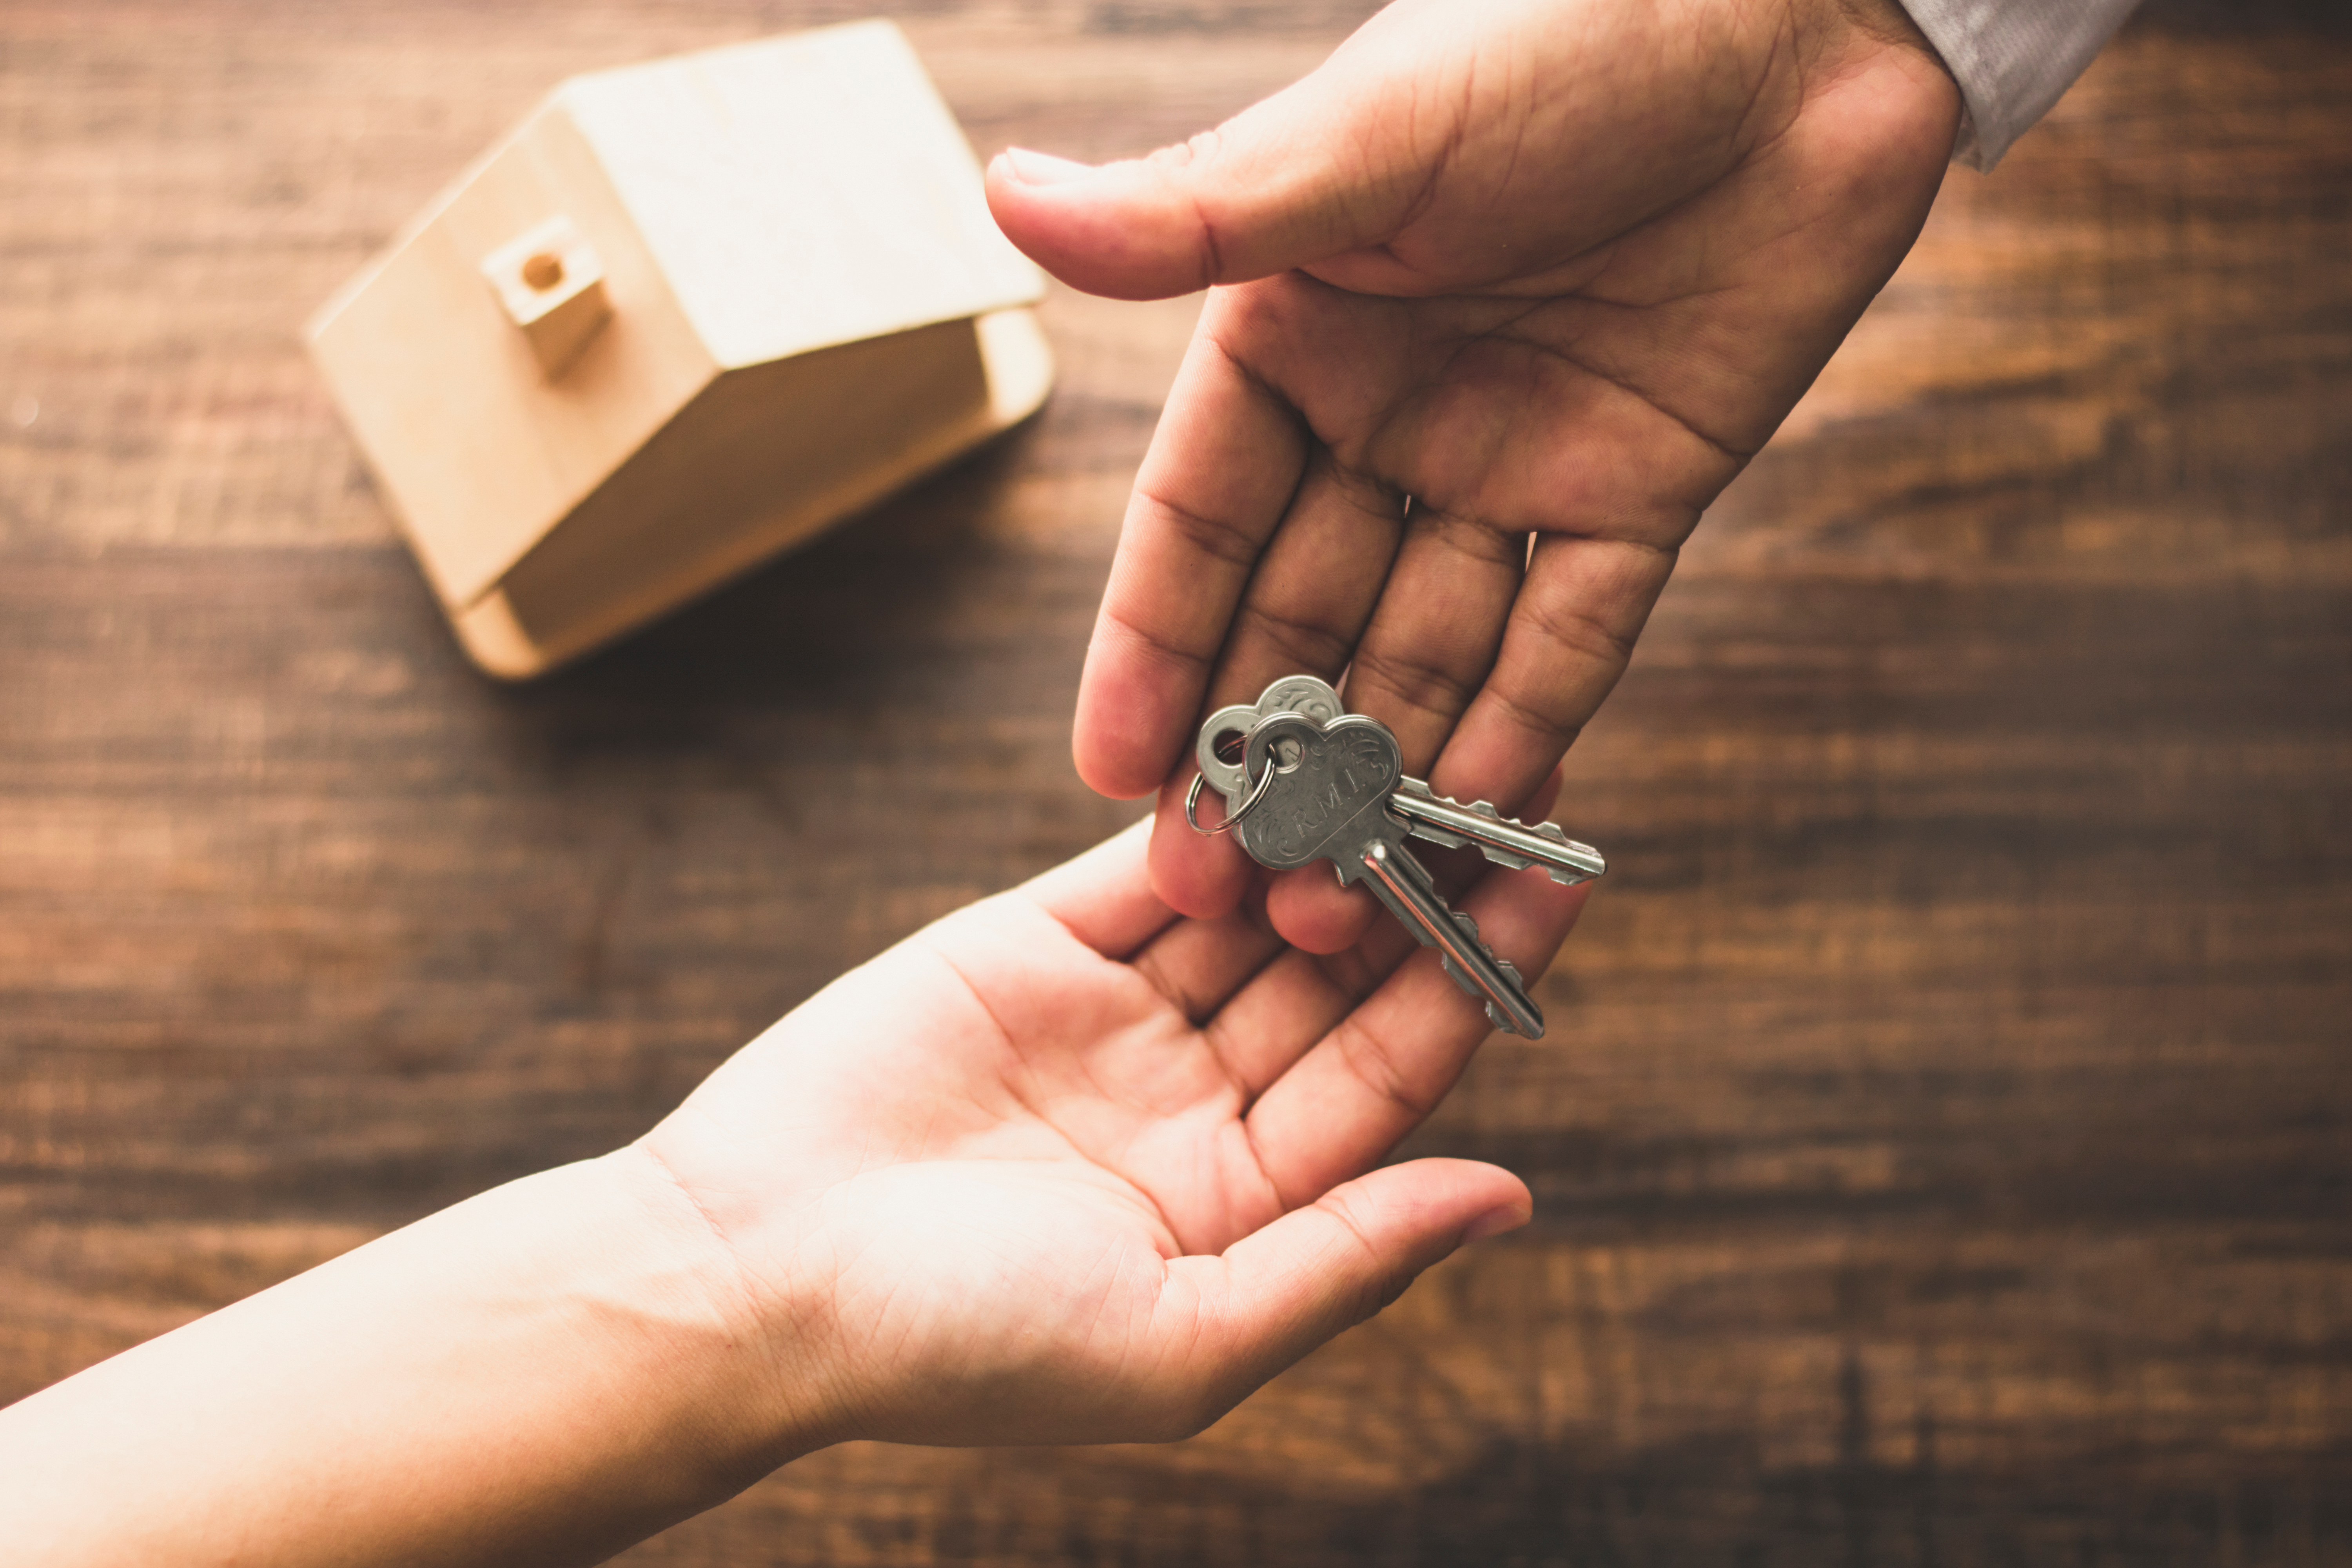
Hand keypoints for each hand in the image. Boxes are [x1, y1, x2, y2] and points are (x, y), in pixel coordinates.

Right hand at [1, 822, 1584, 1566]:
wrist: (750, 1275)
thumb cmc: (959, 1347)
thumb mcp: (1181, 1340)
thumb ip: (1345, 1260)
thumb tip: (1509, 1199)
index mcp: (1246, 1199)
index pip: (1389, 1070)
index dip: (1472, 976)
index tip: (1553, 887)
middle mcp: (1198, 1098)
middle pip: (1339, 973)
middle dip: (1421, 881)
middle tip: (1510, 775)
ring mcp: (1120, 1014)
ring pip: (1256, 902)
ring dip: (1333, 827)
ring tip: (1422, 736)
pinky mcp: (1039, 941)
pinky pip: (1148, 863)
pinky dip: (1216, 810)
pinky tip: (1292, 746)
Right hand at [987, 0, 1959, 950]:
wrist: (1795, 15)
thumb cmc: (1562, 29)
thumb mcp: (1368, 134)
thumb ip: (1198, 212)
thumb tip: (1003, 196)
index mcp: (1295, 336)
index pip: (1198, 523)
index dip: (1153, 647)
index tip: (1108, 770)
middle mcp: (1390, 415)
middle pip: (1302, 613)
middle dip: (1257, 752)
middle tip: (1209, 883)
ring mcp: (1515, 462)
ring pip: (1427, 649)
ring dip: (1380, 772)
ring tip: (1331, 901)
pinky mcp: (1641, 490)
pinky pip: (1571, 634)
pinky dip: (1531, 726)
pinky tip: (1477, 822)